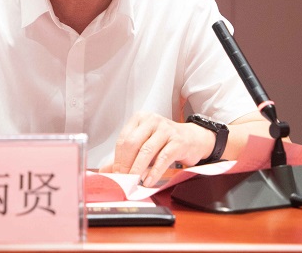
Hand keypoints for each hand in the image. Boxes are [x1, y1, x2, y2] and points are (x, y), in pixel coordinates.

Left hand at [100, 112, 214, 186]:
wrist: (194, 138)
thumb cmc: (166, 141)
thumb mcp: (145, 144)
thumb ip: (127, 156)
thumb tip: (107, 171)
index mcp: (140, 118)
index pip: (123, 139)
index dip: (118, 159)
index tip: (116, 174)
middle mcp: (152, 120)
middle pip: (132, 143)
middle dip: (125, 164)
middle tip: (123, 180)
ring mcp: (166, 130)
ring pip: (146, 151)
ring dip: (138, 169)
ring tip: (133, 182)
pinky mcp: (178, 141)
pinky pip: (163, 158)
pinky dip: (154, 172)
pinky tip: (148, 181)